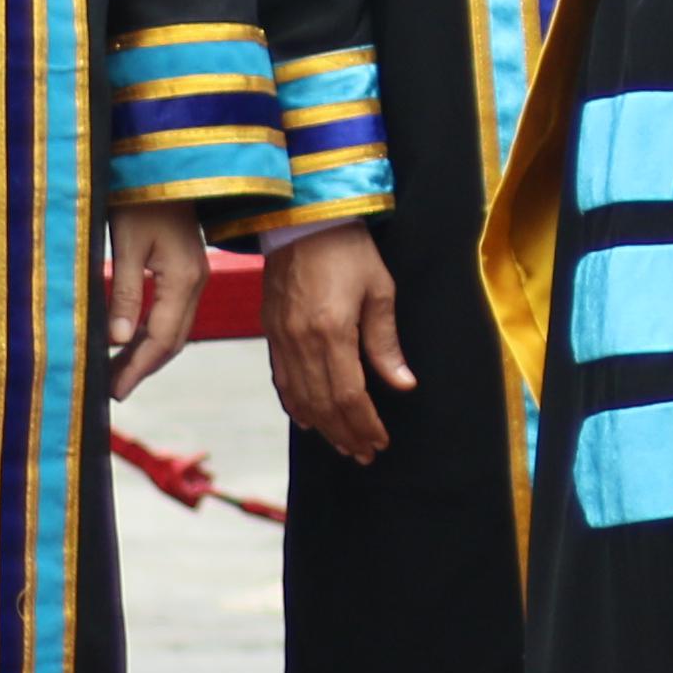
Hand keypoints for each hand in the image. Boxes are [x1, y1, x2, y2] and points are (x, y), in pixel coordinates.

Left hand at [101, 203, 210, 400]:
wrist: (165, 163)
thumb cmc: (140, 198)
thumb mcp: (126, 244)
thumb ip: (125, 293)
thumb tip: (118, 340)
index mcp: (184, 279)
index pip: (162, 338)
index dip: (139, 368)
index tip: (115, 391)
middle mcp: (196, 282)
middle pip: (174, 339)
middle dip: (144, 367)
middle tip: (114, 391)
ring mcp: (195, 275)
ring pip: (175, 328)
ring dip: (148, 352)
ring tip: (118, 372)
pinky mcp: (187, 267)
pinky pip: (173, 312)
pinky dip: (153, 332)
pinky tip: (132, 339)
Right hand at [262, 222, 412, 457]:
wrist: (301, 218)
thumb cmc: (347, 248)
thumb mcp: (379, 289)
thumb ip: (386, 342)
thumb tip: (402, 384)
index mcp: (331, 331)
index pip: (349, 394)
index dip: (365, 423)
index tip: (380, 441)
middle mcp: (301, 341)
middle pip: (324, 403)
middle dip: (346, 433)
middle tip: (364, 453)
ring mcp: (281, 338)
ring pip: (300, 397)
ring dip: (323, 426)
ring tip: (343, 445)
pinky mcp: (271, 331)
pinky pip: (281, 379)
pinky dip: (295, 405)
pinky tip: (307, 421)